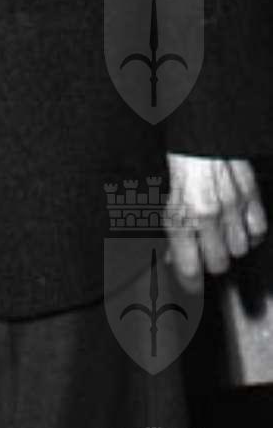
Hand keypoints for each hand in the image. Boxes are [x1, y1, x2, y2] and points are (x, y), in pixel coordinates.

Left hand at [165, 153, 266, 289]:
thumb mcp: (169, 203)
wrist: (203, 141)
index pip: (189, 267)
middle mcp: (208, 217)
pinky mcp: (252, 200)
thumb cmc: (183, 171)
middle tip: (204, 249)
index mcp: (182, 217)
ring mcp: (233, 209)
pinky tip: (238, 223)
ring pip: (240, 250)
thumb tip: (175, 261)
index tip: (191, 286)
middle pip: (219, 264)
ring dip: (230, 245)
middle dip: (210, 260)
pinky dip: (249, 232)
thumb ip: (174, 234)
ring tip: (220, 229)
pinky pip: (258, 233)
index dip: (190, 283)